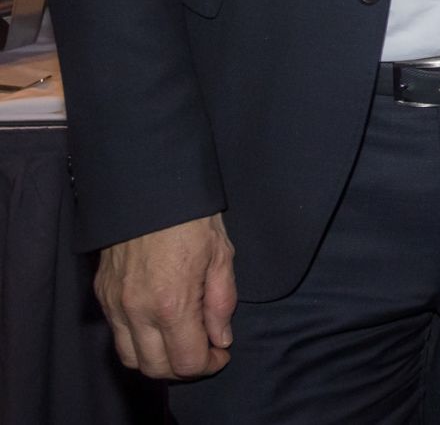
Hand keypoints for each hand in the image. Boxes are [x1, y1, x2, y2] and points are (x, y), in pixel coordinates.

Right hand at [95, 213, 235, 379]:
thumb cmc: (191, 217)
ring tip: (181, 341)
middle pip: (155, 369)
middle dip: (183, 368)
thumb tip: (221, 338)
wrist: (148, 186)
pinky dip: (138, 339)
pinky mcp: (102, 294)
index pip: (187, 361)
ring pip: (131, 357)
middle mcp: (136, 311)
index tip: (221, 354)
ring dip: (157, 359)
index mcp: (171, 304)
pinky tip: (159, 323)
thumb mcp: (221, 256)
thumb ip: (221, 303)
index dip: (209, 365)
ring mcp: (114, 304)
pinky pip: (117, 333)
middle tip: (203, 351)